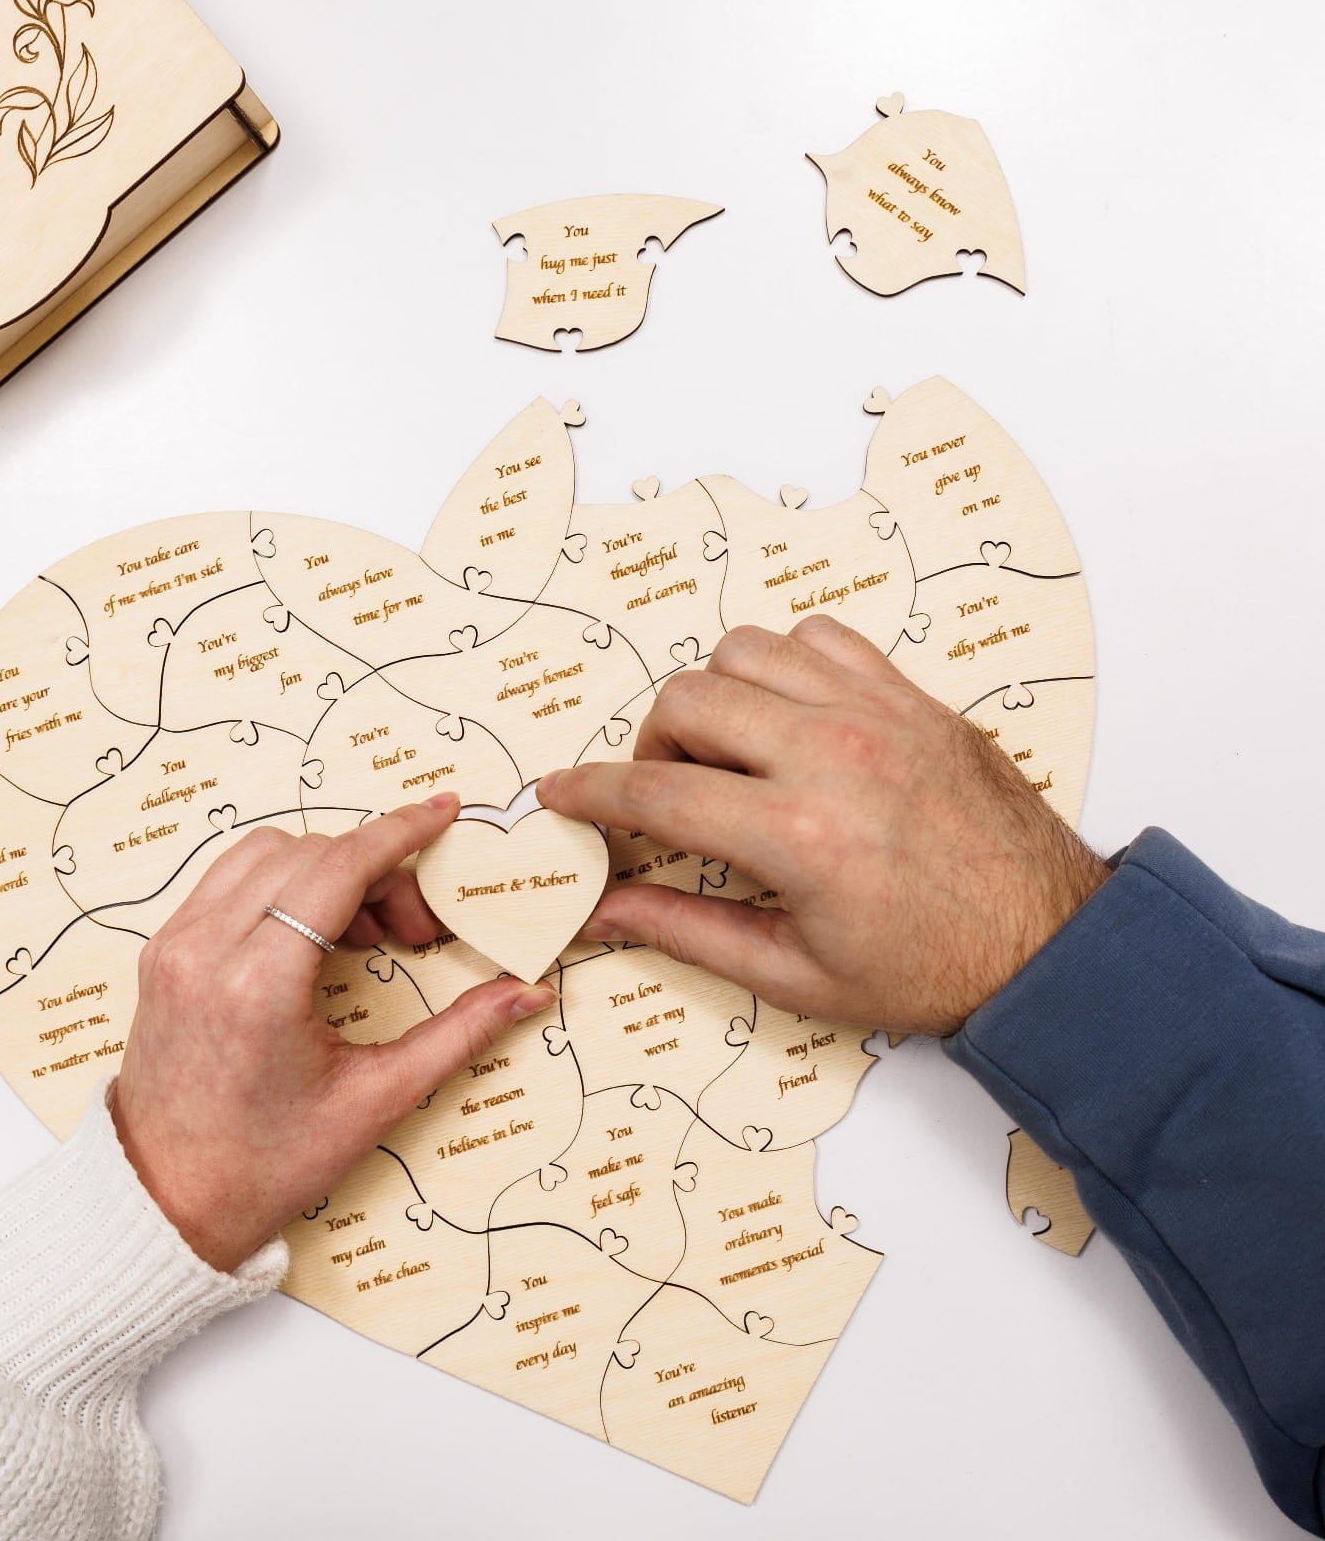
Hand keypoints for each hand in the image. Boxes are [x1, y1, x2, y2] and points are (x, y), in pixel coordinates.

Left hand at [112, 795, 556, 1271]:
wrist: (164, 1201)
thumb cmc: (265, 1164)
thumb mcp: (375, 1101)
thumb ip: (457, 1035)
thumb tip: (526, 993)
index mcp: (259, 985)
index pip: (337, 866)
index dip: (399, 832)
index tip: (443, 813)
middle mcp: (205, 950)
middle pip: (310, 853)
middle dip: (376, 870)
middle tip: (415, 930)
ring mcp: (174, 945)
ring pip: (265, 852)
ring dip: (327, 869)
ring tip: (365, 934)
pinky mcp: (162, 950)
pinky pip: (229, 878)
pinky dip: (283, 883)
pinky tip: (315, 931)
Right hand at [537, 616, 1106, 1038]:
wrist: (1051, 943)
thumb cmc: (929, 970)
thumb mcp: (797, 975)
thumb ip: (688, 932)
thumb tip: (605, 913)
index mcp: (799, 835)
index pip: (656, 790)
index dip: (591, 791)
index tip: (560, 793)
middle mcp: (833, 755)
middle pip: (689, 700)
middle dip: (654, 743)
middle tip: (669, 791)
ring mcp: (878, 713)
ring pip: (747, 651)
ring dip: (716, 696)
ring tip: (731, 751)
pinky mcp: (912, 696)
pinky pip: (820, 637)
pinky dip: (784, 665)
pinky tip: (791, 716)